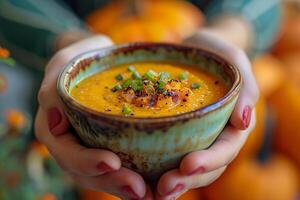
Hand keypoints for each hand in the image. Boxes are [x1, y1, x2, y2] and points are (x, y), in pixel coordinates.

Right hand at [35, 35, 151, 198]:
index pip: (68, 154)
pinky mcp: (116, 148)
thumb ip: (53, 91)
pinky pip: (126, 168)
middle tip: (141, 190)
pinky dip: (142, 178)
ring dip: (130, 188)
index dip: (88, 162)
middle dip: (114, 183)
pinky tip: (160, 183)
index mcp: (57, 132)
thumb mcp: (63, 67)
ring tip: (154, 194)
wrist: (99, 62)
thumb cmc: (80, 64)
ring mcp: (95, 149)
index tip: (112, 161)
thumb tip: (55, 121)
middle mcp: (75, 147)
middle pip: (90, 175)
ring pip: (109, 178)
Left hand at [155, 29, 258, 199]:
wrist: (191, 52)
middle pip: (204, 169)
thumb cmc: (214, 54)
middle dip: (185, 181)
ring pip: (185, 171)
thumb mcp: (232, 61)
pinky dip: (154, 172)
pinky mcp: (171, 137)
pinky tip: (138, 179)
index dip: (209, 161)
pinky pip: (165, 158)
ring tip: (150, 193)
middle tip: (163, 188)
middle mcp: (212, 139)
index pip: (225, 150)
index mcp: (230, 127)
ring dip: (169, 184)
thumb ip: (245, 87)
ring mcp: (191, 140)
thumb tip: (245, 120)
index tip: (188, 165)